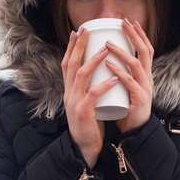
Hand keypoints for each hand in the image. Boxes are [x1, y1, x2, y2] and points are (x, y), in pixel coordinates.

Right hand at [61, 28, 118, 167]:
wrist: (83, 148)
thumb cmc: (89, 124)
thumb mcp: (85, 103)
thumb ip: (88, 89)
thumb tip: (99, 73)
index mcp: (69, 90)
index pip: (67, 64)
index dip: (72, 47)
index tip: (78, 31)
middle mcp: (68, 93)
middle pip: (71, 64)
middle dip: (78, 46)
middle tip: (87, 30)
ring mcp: (74, 102)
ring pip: (81, 76)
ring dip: (93, 60)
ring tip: (106, 49)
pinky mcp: (83, 113)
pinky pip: (93, 95)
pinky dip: (103, 86)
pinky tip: (113, 79)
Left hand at [104, 19, 153, 133]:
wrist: (134, 132)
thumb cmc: (127, 109)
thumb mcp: (126, 88)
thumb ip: (121, 75)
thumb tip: (106, 59)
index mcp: (144, 75)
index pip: (145, 50)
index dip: (139, 35)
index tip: (129, 22)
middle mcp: (147, 79)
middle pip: (145, 52)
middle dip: (135, 35)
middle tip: (123, 23)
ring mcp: (145, 88)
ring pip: (136, 65)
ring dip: (122, 52)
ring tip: (107, 43)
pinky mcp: (139, 99)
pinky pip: (129, 82)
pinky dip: (118, 72)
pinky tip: (108, 64)